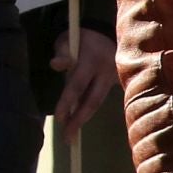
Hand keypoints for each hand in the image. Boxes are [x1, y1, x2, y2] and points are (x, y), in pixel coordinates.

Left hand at [50, 27, 116, 141]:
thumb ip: (62, 52)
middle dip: (78, 120)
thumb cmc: (81, 37)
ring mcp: (113, 79)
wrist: (106, 33)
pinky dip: (89, 110)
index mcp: (92, 60)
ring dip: (83, 118)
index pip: (77, 85)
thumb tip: (55, 65)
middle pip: (92, 101)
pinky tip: (79, 122)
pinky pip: (101, 99)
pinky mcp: (117, 84)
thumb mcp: (67, 38)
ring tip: (70, 135)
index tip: (58, 118)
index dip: (67, 102)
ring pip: (97, 103)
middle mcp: (105, 72)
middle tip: (67, 138)